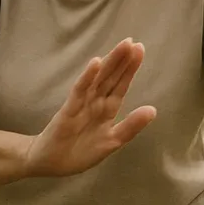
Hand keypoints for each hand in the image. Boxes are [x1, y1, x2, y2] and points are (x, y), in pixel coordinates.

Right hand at [23, 38, 156, 177]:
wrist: (49, 163)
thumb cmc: (80, 151)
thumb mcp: (111, 141)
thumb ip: (131, 126)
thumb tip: (153, 110)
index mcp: (106, 109)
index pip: (120, 85)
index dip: (129, 68)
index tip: (140, 49)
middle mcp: (95, 102)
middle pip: (111, 77)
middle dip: (122, 60)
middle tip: (132, 41)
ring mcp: (81, 104)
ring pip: (98, 79)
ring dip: (110, 62)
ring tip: (123, 46)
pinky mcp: (68, 111)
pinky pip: (79, 91)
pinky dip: (87, 77)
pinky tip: (95, 64)